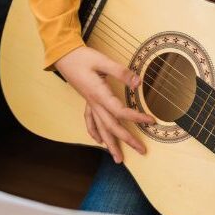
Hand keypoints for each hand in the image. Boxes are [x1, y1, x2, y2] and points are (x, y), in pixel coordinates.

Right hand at [54, 46, 154, 162]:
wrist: (63, 56)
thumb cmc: (81, 57)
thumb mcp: (102, 61)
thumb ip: (121, 72)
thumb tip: (138, 83)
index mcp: (99, 94)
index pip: (120, 111)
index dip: (136, 117)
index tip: (151, 121)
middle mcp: (94, 103)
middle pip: (112, 126)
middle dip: (126, 140)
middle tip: (141, 151)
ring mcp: (90, 103)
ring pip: (101, 128)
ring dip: (110, 144)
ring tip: (118, 159)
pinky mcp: (87, 100)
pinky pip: (90, 121)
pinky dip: (94, 132)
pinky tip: (98, 141)